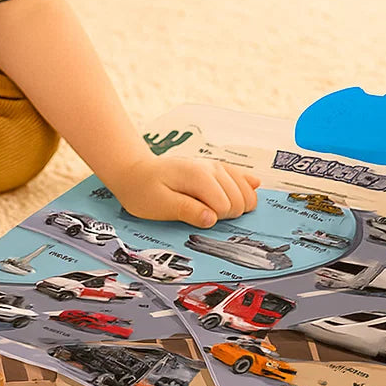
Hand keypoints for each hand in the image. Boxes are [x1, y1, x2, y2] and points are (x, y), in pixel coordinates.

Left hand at [103, 153, 259, 227]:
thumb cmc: (145, 190)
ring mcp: (215, 167)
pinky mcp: (216, 170)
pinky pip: (242, 178)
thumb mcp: (159, 205)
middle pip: (241, 200)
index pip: (226, 205)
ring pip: (247, 191)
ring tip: (214, 208)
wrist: (136, 173)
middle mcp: (211, 167)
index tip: (199, 218)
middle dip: (227, 214)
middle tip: (204, 215)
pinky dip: (246, 187)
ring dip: (237, 205)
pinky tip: (249, 191)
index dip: (215, 219)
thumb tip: (212, 219)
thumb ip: (187, 211)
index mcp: (198, 175)